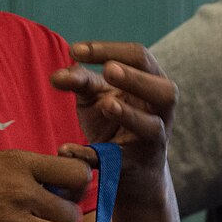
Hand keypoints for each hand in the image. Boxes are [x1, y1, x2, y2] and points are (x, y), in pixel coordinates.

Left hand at [52, 42, 176, 198]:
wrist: (132, 171)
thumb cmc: (114, 124)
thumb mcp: (96, 98)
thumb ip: (79, 82)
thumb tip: (57, 75)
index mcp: (153, 84)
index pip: (140, 58)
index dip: (109, 50)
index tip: (75, 50)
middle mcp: (160, 112)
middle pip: (163, 90)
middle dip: (135, 79)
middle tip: (108, 70)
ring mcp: (152, 141)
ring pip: (152, 126)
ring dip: (129, 114)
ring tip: (107, 105)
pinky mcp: (135, 166)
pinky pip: (118, 161)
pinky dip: (92, 155)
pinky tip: (68, 149)